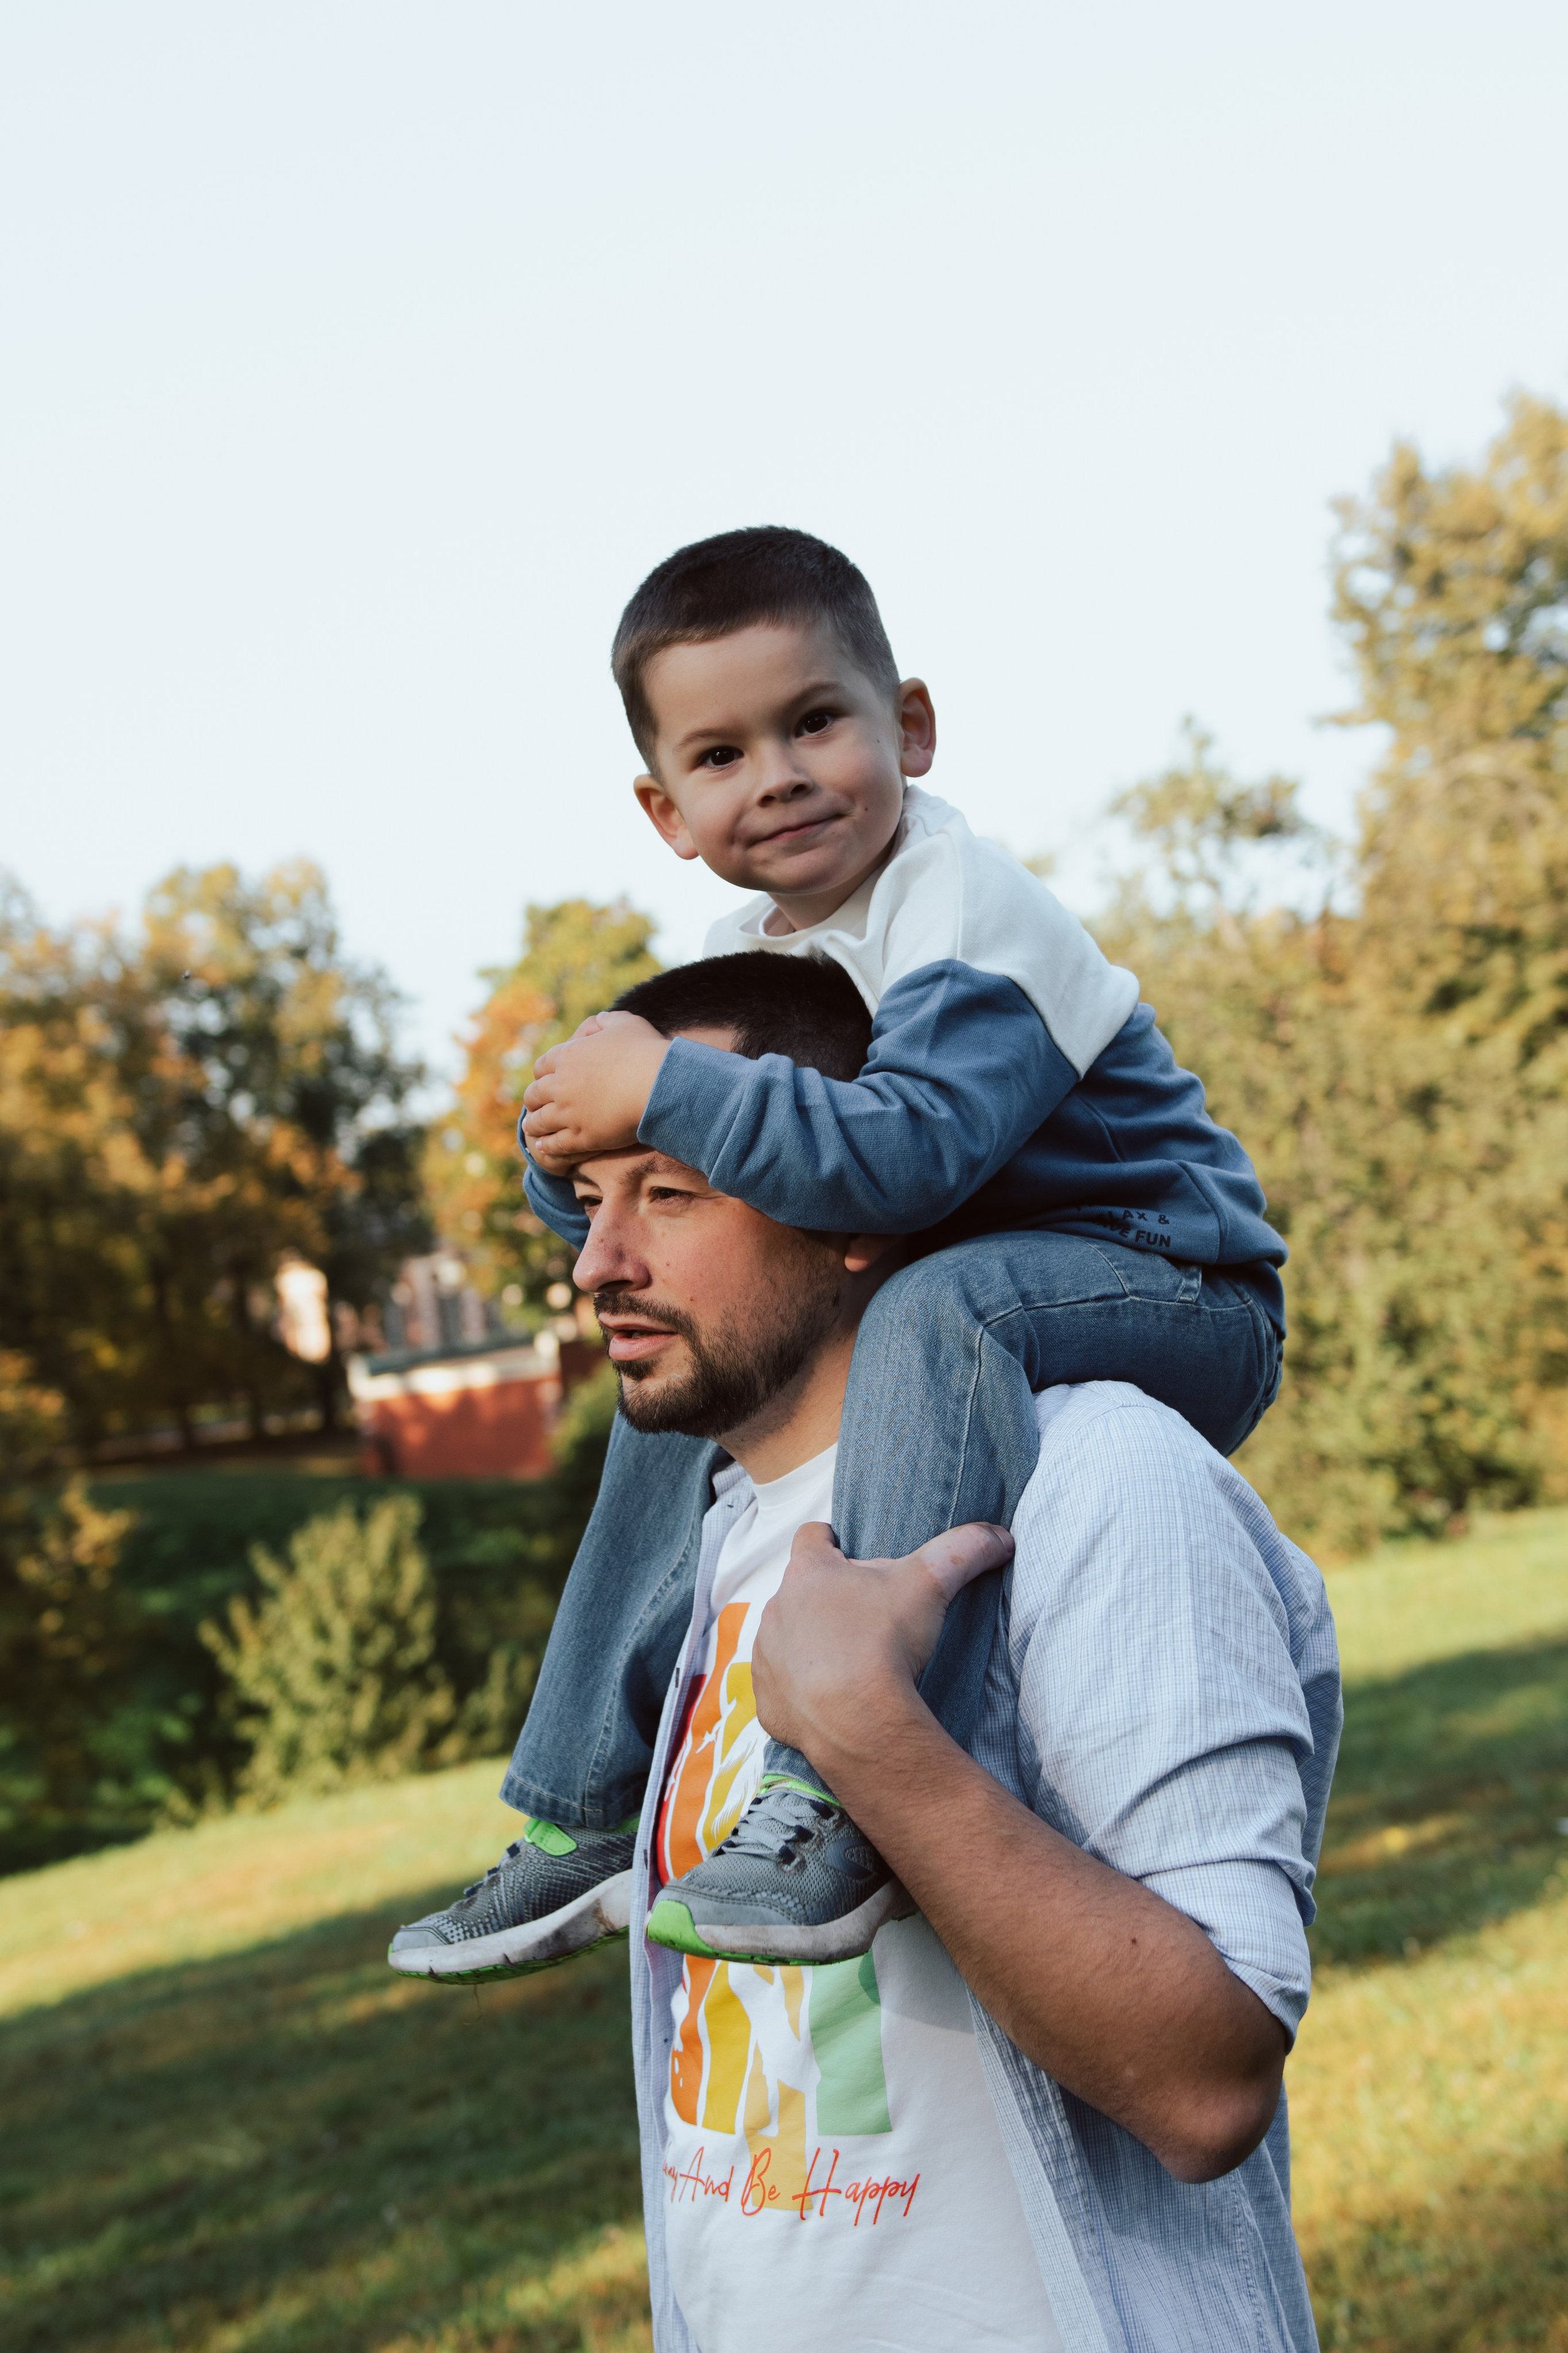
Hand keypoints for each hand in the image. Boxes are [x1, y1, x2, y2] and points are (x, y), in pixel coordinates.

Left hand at [521, 1011, 670, 1171]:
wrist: (659, 1085)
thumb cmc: (646, 1051)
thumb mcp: (626, 1023)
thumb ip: (607, 1021)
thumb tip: (598, 1021)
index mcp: (568, 1056)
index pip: (542, 1066)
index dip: (542, 1074)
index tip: (544, 1079)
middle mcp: (561, 1085)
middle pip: (534, 1094)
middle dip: (533, 1099)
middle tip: (533, 1104)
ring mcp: (569, 1113)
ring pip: (540, 1120)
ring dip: (533, 1123)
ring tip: (530, 1128)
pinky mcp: (581, 1136)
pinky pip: (555, 1143)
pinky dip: (546, 1145)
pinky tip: (543, 1146)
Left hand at [750, 1519, 1012, 1773]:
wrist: (856, 1720)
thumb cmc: (885, 1642)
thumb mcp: (931, 1583)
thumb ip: (964, 1550)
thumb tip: (1001, 1537)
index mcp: (810, 1572)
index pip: (812, 1536)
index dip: (830, 1540)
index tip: (845, 1550)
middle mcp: (778, 1607)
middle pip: (800, 1591)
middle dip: (825, 1599)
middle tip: (863, 1617)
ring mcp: (766, 1655)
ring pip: (785, 1638)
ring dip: (808, 1644)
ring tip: (848, 1663)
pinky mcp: (766, 1699)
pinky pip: (778, 1687)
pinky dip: (799, 1690)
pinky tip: (829, 1700)